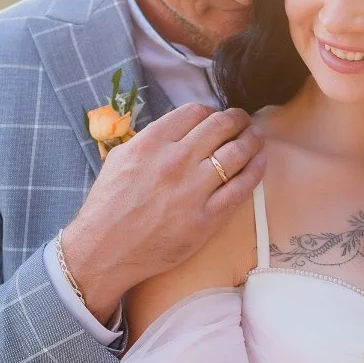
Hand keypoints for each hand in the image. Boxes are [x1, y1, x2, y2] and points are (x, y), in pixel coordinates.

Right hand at [59, 103, 264, 322]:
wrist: (104, 251)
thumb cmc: (108, 206)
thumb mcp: (120, 159)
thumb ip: (150, 140)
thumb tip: (178, 130)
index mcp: (152, 142)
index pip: (195, 112)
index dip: (211, 111)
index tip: (215, 118)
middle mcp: (175, 161)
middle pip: (221, 126)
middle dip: (237, 119)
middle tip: (243, 121)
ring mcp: (192, 190)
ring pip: (237, 152)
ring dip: (252, 139)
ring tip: (256, 137)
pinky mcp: (206, 219)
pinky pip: (241, 188)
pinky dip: (255, 170)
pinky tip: (260, 162)